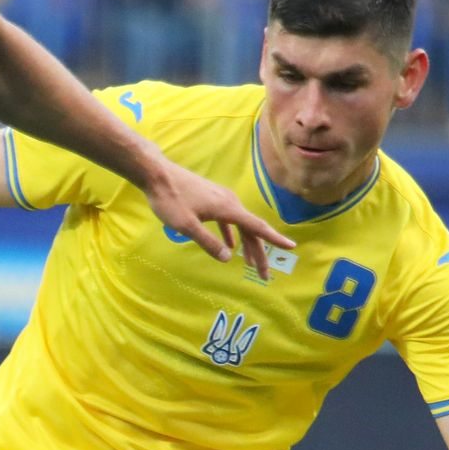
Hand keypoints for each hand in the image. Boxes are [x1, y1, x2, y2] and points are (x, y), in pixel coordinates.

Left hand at [143, 158, 293, 278]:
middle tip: (263, 275)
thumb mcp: (186, 226)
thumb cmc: (170, 199)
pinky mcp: (212, 199)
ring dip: (246, 244)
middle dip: (259, 253)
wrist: (157, 174)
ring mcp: (221, 199)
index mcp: (227, 208)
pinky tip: (231, 246)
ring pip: (240, 225)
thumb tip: (227, 258)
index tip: (291, 246)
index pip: (257, 226)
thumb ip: (207, 242)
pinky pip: (229, 219)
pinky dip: (232, 234)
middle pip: (250, 229)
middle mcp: (229, 202)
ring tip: (250, 264)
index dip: (274, 238)